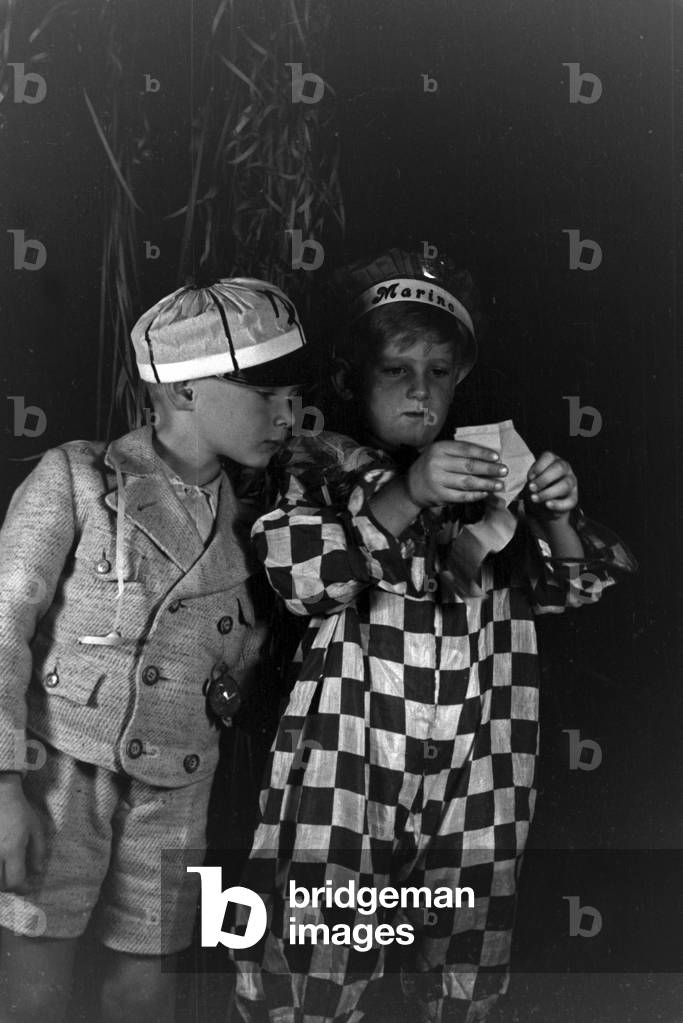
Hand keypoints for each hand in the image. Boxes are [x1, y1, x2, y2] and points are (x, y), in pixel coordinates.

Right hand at [0, 775, 44, 891]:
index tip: (27, 887)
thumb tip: (37, 871)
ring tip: (5, 873)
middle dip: (9, 886)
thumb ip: (38, 851)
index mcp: (12, 848)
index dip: (23, 888)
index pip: (15, 880)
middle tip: (15, 880)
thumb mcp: (36, 827)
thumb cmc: (19, 810)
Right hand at [405, 440, 507, 507]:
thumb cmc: (431, 465)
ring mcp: (438, 480)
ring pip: (467, 482)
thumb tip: (488, 457)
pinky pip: (462, 495)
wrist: (411, 486)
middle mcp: (437, 463)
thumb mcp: (439, 452)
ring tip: (499, 484)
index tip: (497, 457)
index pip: (465, 449)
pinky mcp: (440, 495)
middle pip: (469, 466)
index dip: (483, 453)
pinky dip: (475, 495)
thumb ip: (458, 452)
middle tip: (504, 471)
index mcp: (439, 448)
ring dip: (486, 484)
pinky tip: (485, 493)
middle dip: (489, 469)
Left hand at [526, 451, 577, 522]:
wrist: (543, 503)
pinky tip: (547, 505)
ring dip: (548, 492)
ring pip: (565, 485)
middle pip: (559, 468)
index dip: (538, 466)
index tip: (529, 478)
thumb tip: (533, 482)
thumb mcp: (532, 480)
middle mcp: (565, 469)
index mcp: (553, 460)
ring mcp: (571, 483)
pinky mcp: (573, 497)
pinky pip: (570, 501)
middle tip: (531, 488)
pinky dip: (558, 504)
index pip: (548, 456)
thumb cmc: (537, 486)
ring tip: (534, 498)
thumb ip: (533, 479)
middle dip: (544, 479)